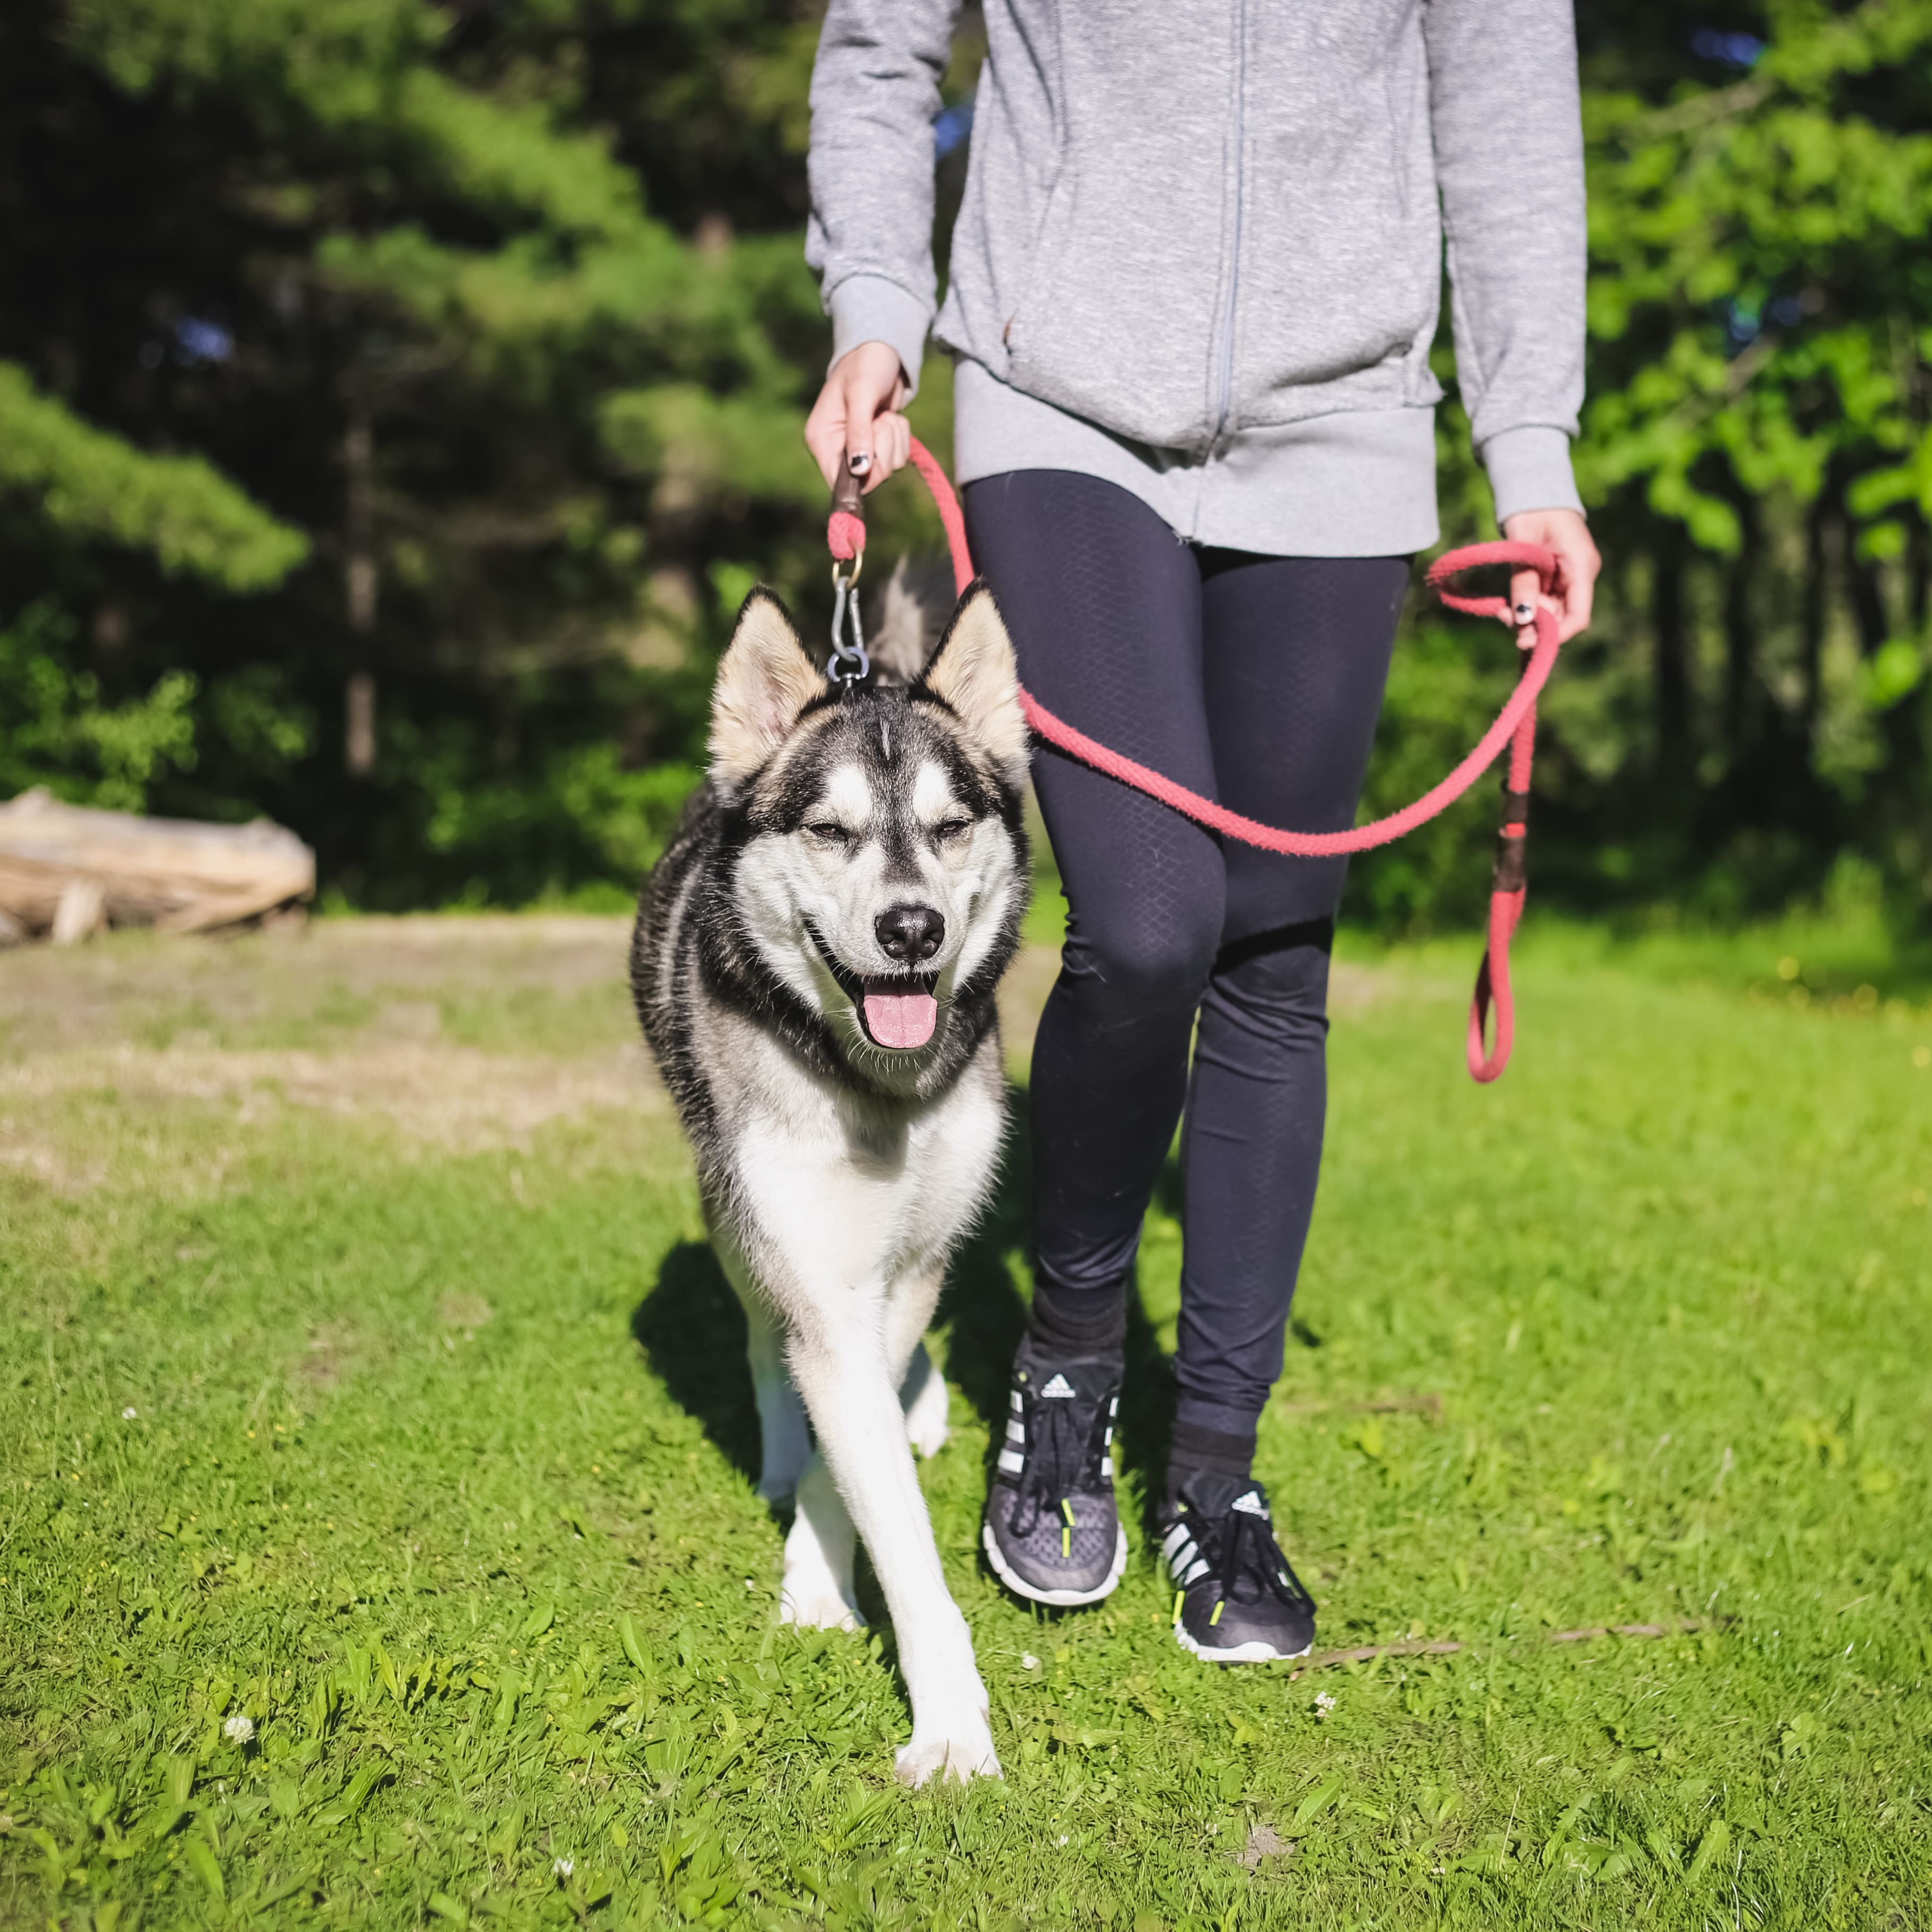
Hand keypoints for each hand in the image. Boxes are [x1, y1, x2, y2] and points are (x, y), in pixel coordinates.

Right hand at [805, 342, 910, 494]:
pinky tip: (889, 416)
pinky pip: (897, 458)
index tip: (875, 455)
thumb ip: (859, 432)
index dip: (860, 476)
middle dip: (883, 449)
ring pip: (887, 469)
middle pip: (868, 479)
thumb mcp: (860, 395)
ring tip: (883, 414)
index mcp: (821, 440)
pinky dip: (901, 437)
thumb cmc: (865, 365)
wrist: (882, 352)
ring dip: (894, 439)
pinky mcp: (877, 447)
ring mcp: (858, 450)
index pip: (836, 481)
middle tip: (879, 420)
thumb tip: (858, 470)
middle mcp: (836, 450)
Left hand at [1501, 507, 1598, 644]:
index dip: (1555, 635)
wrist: (1534, 490)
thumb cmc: (1531, 510)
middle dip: (1535, 625)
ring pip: (1552, 612)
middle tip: (1503, 618)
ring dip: (1527, 618)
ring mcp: (1570, 577)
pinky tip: (1508, 606)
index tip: (1526, 641)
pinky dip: (1526, 607)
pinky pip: (1544, 602)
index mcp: (1582, 565)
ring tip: (1501, 611)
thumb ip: (1524, 580)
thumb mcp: (1524, 544)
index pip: (1578, 616)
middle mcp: (1581, 575)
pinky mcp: (1557, 577)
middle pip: (1563, 617)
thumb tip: (1522, 618)